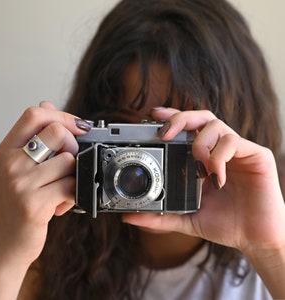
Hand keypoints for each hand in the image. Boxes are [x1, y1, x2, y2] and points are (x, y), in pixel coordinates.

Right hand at [0, 102, 90, 265]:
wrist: (7, 240)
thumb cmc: (19, 200)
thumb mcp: (21, 165)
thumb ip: (35, 135)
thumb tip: (47, 103)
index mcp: (8, 149)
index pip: (35, 115)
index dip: (63, 115)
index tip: (79, 127)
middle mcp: (11, 163)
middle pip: (58, 133)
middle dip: (74, 147)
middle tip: (69, 164)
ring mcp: (21, 183)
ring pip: (69, 161)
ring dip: (75, 176)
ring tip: (62, 188)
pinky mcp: (35, 204)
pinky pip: (72, 186)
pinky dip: (75, 195)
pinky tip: (63, 203)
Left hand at [123, 108, 284, 255]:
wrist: (254, 238)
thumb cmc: (225, 224)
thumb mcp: (188, 217)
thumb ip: (160, 217)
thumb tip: (130, 217)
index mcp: (206, 159)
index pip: (189, 129)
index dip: (172, 117)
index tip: (154, 116)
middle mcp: (220, 150)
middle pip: (201, 117)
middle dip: (181, 118)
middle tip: (165, 132)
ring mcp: (238, 151)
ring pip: (215, 125)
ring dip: (200, 142)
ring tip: (197, 164)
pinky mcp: (256, 155)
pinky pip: (234, 142)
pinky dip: (219, 156)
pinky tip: (216, 177)